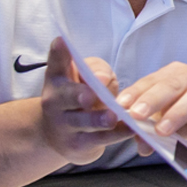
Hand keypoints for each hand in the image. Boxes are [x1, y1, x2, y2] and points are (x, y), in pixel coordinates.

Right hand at [38, 38, 133, 164]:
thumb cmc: (80, 94)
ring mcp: (64, 125)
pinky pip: (100, 138)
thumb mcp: (86, 77)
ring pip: (85, 121)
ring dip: (99, 119)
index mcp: (57, 78)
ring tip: (113, 116)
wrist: (58, 134)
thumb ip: (96, 70)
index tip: (62, 41)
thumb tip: (101, 79)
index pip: (56, 62)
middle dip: (80, 95)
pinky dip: (117, 134)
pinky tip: (131, 129)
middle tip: (90, 96)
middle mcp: (55, 101)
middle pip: (68, 96)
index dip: (59, 52)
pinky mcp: (77, 145)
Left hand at [116, 62, 186, 147]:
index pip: (152, 81)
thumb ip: (156, 130)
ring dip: (178, 113)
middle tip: (136, 115)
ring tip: (162, 130)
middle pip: (172, 85)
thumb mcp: (178, 119)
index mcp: (177, 76)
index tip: (119, 105)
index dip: (135, 92)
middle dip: (152, 99)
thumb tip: (140, 145)